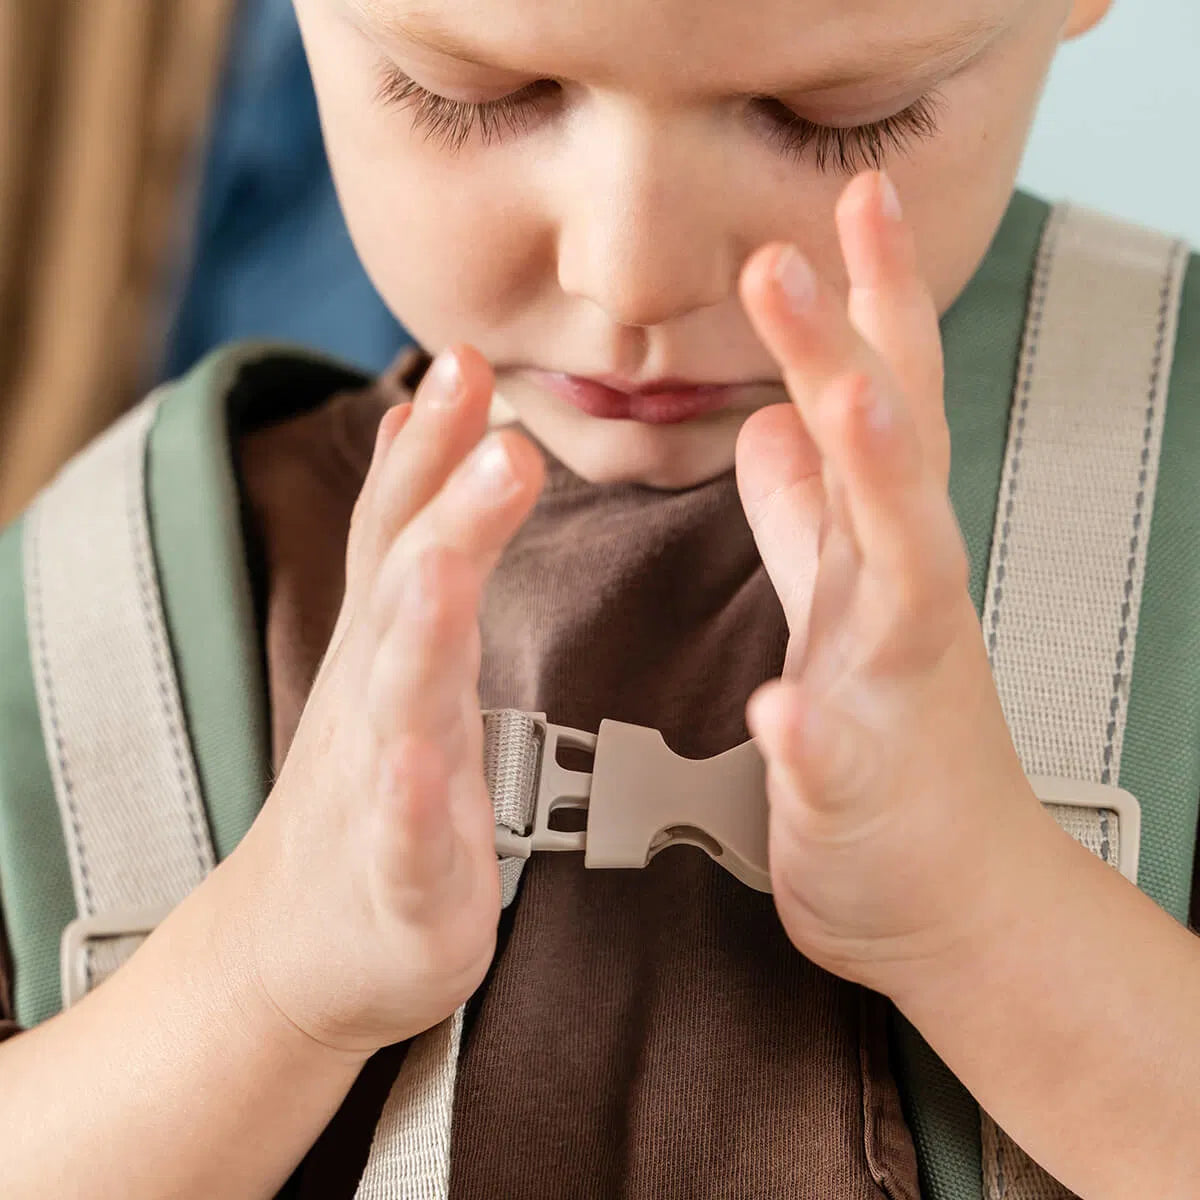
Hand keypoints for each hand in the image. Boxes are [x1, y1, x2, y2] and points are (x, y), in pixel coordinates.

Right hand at [221, 344, 544, 1055]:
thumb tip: (416, 435)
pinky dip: (412, 795)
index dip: (434, 447)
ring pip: (400, 696)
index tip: (467, 359)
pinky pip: (407, 832)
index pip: (407, 529)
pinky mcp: (402, 874)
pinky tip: (417, 758)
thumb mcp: (400, 653)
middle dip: (445, 506)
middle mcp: (380, 698)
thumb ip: (414, 546)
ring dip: (421, 625)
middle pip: (405, 588)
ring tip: (444, 565)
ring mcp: (383, 784)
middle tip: (493, 425)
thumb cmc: (379, 785)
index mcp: (398, 647)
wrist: (305, 942)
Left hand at [735, 170, 1049, 998]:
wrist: (952, 902)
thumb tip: (776, 427)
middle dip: (854, 346)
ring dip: (879, 488)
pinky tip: (784, 709)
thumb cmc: (896, 750)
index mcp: (880, 559)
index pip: (877, 408)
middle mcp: (902, 606)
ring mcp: (892, 694)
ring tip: (850, 402)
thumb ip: (807, 517)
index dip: (867, 305)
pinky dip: (811, 731)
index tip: (851, 203)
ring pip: (896, 577)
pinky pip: (833, 758)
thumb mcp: (843, 606)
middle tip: (815, 239)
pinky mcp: (859, 792)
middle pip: (887, 456)